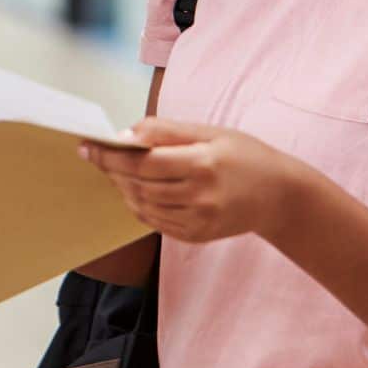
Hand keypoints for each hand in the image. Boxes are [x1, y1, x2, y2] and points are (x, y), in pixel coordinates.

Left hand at [81, 117, 301, 243]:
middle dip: (111, 170)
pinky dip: (138, 205)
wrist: (280, 196)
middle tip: (96, 155)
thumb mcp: (208, 131)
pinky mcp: (196, 237)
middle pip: (138, 186)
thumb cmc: (243, 155)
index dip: (110, 156)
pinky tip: (135, 189)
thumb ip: (165, 130)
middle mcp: (200, 197)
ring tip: (114, 170)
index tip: (87, 146)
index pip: (143, 163)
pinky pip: (155, 222)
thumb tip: (126, 134)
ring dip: (121, 188)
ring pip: (143, 206)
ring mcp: (199, 222)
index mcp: (203, 165)